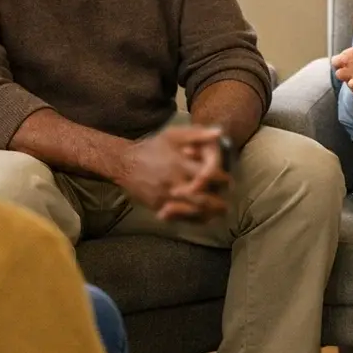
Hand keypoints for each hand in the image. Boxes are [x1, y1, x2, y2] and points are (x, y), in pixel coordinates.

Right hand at [114, 125, 228, 222]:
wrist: (124, 163)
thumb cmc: (152, 147)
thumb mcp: (173, 135)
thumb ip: (197, 134)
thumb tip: (220, 133)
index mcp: (181, 165)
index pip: (209, 176)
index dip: (222, 180)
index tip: (228, 182)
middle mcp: (174, 183)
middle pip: (203, 199)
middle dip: (218, 204)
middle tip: (226, 206)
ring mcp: (165, 197)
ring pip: (192, 212)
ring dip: (208, 214)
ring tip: (217, 214)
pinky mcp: (157, 206)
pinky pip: (178, 218)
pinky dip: (191, 220)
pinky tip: (201, 218)